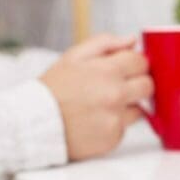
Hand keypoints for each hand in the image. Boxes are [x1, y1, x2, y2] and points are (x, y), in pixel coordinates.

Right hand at [41, 34, 153, 160]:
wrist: (31, 124)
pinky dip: (114, 124)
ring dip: (127, 106)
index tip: (126, 68)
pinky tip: (95, 121)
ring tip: (101, 106)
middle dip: (138, 84)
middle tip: (119, 87)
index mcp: (107, 71)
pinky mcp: (112, 138)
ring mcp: (115, 118)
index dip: (135, 64)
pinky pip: (125, 128)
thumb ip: (105, 44)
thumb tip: (132, 40)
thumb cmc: (53, 89)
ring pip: (139, 109)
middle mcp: (115, 95)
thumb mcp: (73, 57)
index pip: (142, 62)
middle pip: (148, 86)